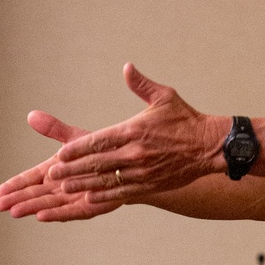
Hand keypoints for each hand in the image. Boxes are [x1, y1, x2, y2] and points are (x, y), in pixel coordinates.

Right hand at [0, 113, 123, 221]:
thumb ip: (54, 130)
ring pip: (50, 204)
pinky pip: (72, 212)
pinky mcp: (93, 206)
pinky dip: (57, 214)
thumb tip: (31, 115)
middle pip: (36, 194)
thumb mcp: (75, 139)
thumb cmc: (102, 151)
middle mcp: (64, 186)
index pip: (30, 179)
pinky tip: (41, 217)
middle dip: (17, 200)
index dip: (14, 186)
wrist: (131, 163)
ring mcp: (77, 197)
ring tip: (14, 212)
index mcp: (56, 171)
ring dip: (32, 208)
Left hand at [52, 63, 225, 199]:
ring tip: (64, 188)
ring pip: (107, 180)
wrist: (212, 147)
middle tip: (52, 174)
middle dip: (72, 169)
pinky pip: (123, 192)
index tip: (61, 154)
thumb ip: (141, 84)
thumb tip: (127, 67)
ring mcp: (143, 172)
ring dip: (83, 185)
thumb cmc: (187, 120)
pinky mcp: (152, 184)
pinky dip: (105, 196)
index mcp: (134, 131)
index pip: (99, 141)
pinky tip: (89, 197)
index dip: (78, 149)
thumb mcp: (165, 97)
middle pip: (97, 163)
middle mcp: (136, 153)